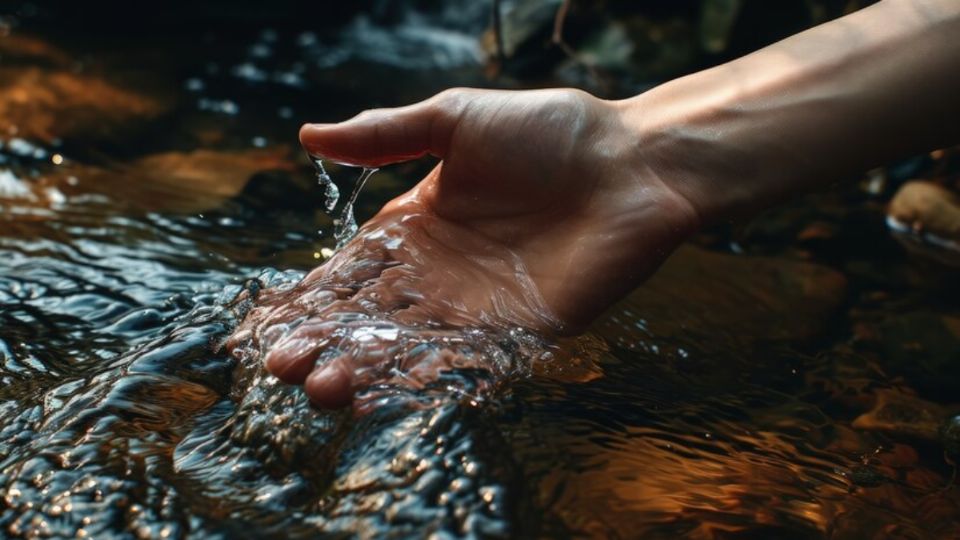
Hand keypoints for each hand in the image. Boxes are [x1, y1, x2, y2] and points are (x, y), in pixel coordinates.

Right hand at [227, 88, 700, 407]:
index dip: (309, 297)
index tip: (265, 325)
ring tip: (322, 391)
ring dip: (365, 373)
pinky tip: (385, 400)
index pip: (351, 271)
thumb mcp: (456, 121)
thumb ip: (385, 137)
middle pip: (371, 319)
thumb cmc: (551, 132)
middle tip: (284, 369)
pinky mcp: (521, 333)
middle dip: (326, 344)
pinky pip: (466, 364)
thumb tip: (305, 137)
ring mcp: (479, 308)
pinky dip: (426, 383)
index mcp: (419, 226)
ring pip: (408, 349)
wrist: (635, 162)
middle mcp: (441, 273)